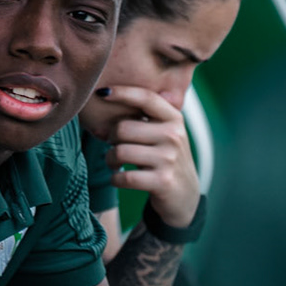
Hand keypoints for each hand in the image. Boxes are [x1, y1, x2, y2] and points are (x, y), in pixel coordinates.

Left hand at [102, 86, 198, 228]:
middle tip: (113, 145)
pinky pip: (124, 177)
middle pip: (123, 128)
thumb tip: (110, 92)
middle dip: (110, 138)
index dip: (122, 92)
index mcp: (174, 119)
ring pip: (119, 152)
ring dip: (109, 160)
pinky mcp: (162, 182)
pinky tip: (119, 178)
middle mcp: (174, 136)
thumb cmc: (164, 157)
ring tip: (114, 163)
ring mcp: (169, 159)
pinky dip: (114, 179)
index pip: (146, 98)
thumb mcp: (165, 132)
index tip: (101, 92)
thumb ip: (148, 115)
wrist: (184, 193)